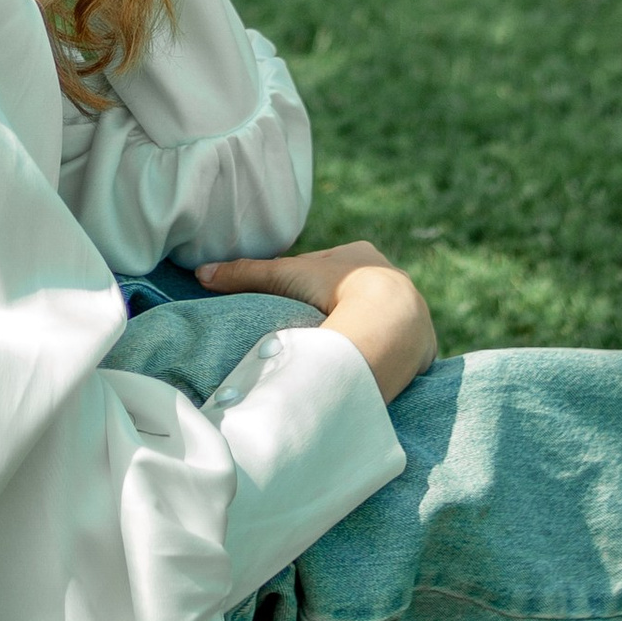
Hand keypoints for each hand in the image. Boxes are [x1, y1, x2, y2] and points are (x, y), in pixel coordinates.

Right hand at [197, 239, 437, 402]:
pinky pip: (395, 344)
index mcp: (361, 254)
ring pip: (375, 319)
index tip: (292, 307)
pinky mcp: (420, 338)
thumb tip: (201, 272)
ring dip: (360, 332)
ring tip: (336, 354)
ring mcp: (409, 306)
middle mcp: (389, 275)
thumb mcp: (283, 276)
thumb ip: (244, 274)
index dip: (306, 287)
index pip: (327, 270)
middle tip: (312, 332)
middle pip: (352, 294)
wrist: (388, 318)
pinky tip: (367, 366)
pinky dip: (380, 352)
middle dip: (334, 309)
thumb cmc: (334, 288)